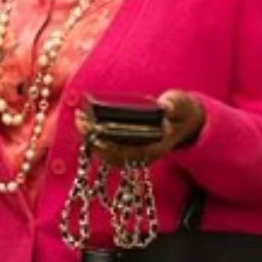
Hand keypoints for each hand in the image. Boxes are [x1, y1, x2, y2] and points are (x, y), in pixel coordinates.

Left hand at [79, 89, 205, 167]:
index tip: (97, 136)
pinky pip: (104, 146)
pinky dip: (93, 135)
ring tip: (80, 118)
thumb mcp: (181, 105)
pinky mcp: (124, 147)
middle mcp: (140, 156)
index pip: (128, 154)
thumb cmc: (180, 111)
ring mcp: (132, 154)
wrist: (182, 119)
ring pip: (105, 152)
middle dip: (94, 139)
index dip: (110, 147)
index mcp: (154, 149)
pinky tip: (84, 120)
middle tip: (82, 120)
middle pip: (111, 155)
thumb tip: (166, 107)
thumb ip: (175, 105)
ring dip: (90, 137)